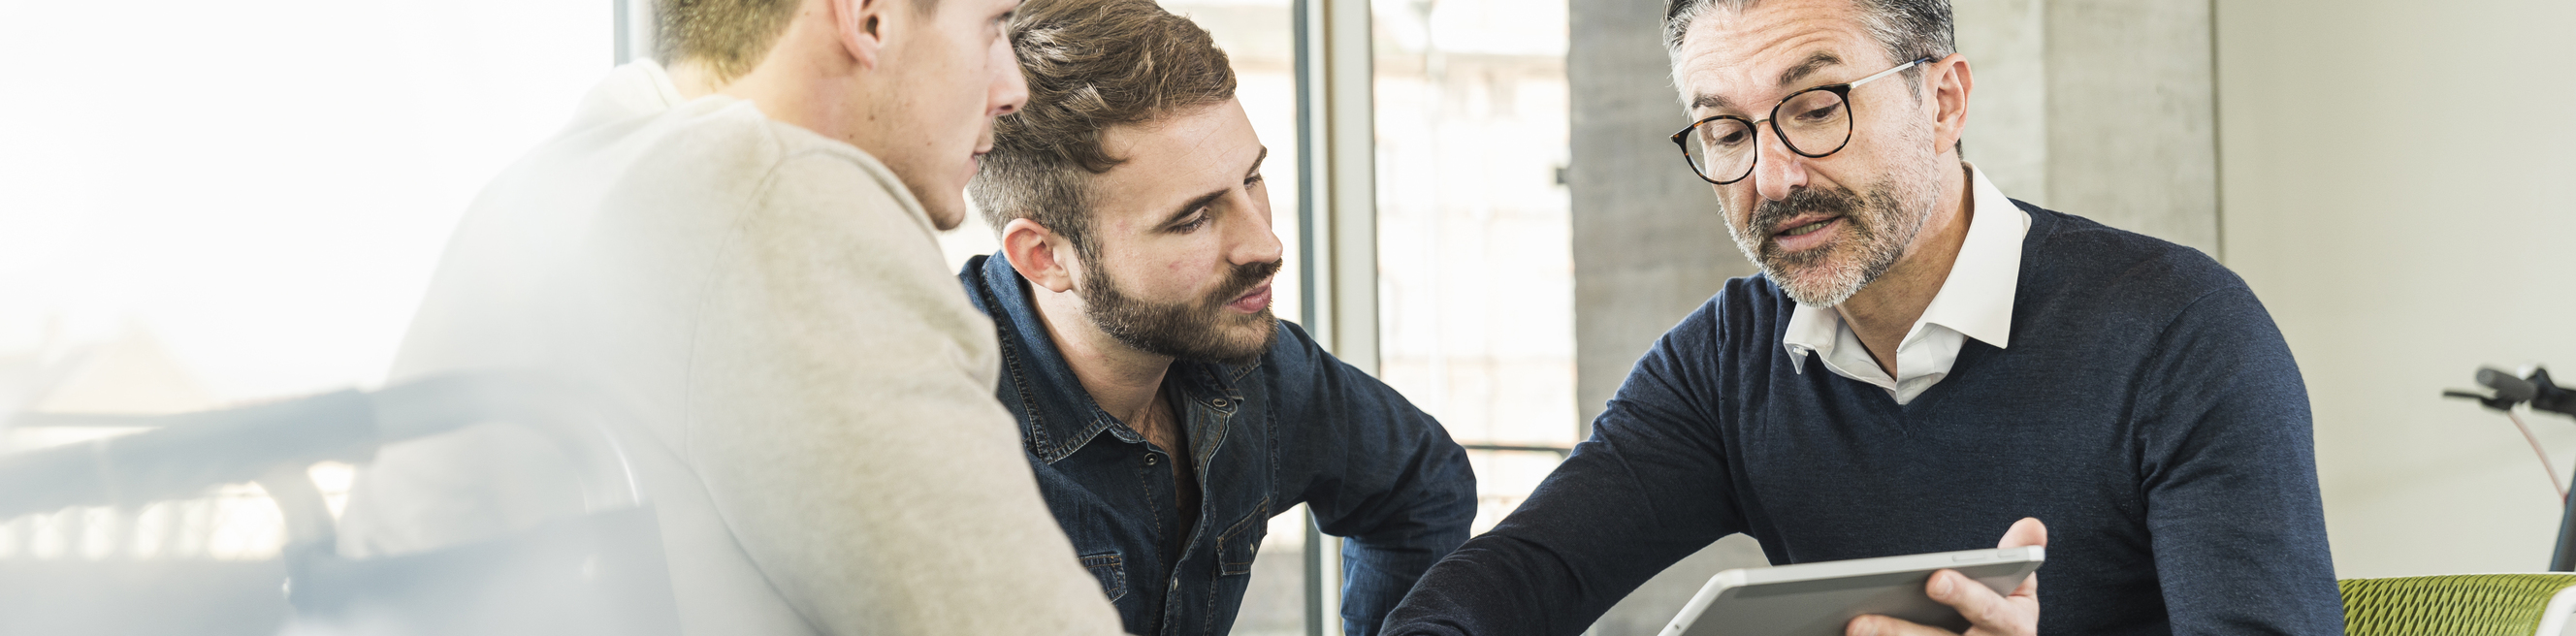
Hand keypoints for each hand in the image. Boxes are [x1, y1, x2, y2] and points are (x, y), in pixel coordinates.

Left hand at [1844, 517, 2046, 635]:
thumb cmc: (2001, 616)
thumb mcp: (2018, 588)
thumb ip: (2017, 555)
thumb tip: (2031, 525)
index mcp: (2013, 627)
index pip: (1989, 611)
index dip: (1964, 594)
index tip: (1934, 579)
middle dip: (1899, 633)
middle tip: (1857, 622)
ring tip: (1849, 628)